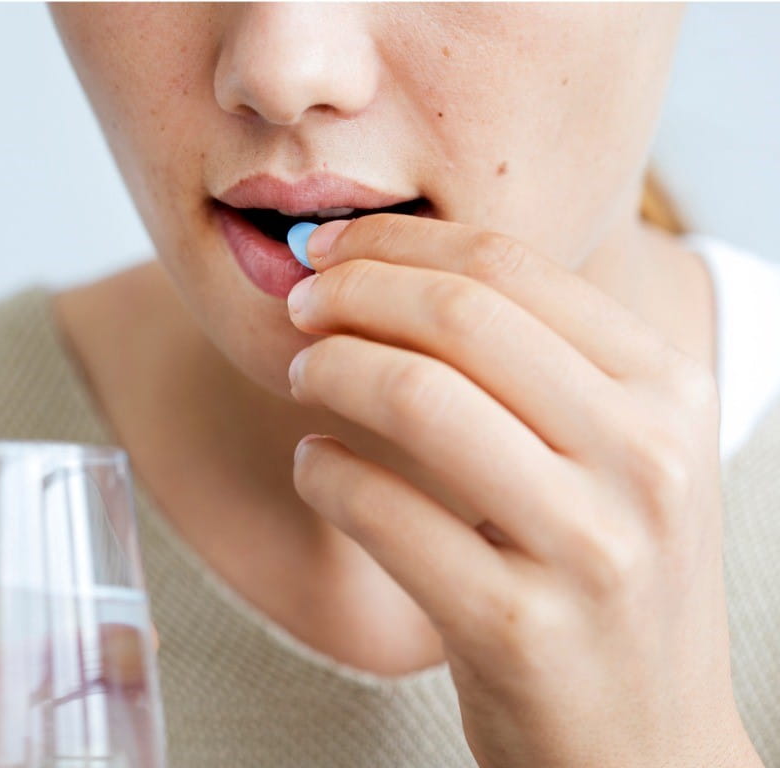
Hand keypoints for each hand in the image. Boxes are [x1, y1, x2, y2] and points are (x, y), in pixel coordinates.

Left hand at [287, 216, 761, 767]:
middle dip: (354, 292)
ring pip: (417, 397)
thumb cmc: (607, 582)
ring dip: (329, 369)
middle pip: (459, 317)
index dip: (401, 243)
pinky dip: (325, 473)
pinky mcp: (516, 626)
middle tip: (302, 303)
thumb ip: (540, 366)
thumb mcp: (617, 457)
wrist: (646, 747)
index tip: (337, 249)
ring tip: (301, 375)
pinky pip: (381, 511)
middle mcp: (644, 458)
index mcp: (668, 392)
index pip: (513, 267)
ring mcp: (588, 546)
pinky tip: (315, 466)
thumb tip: (402, 278)